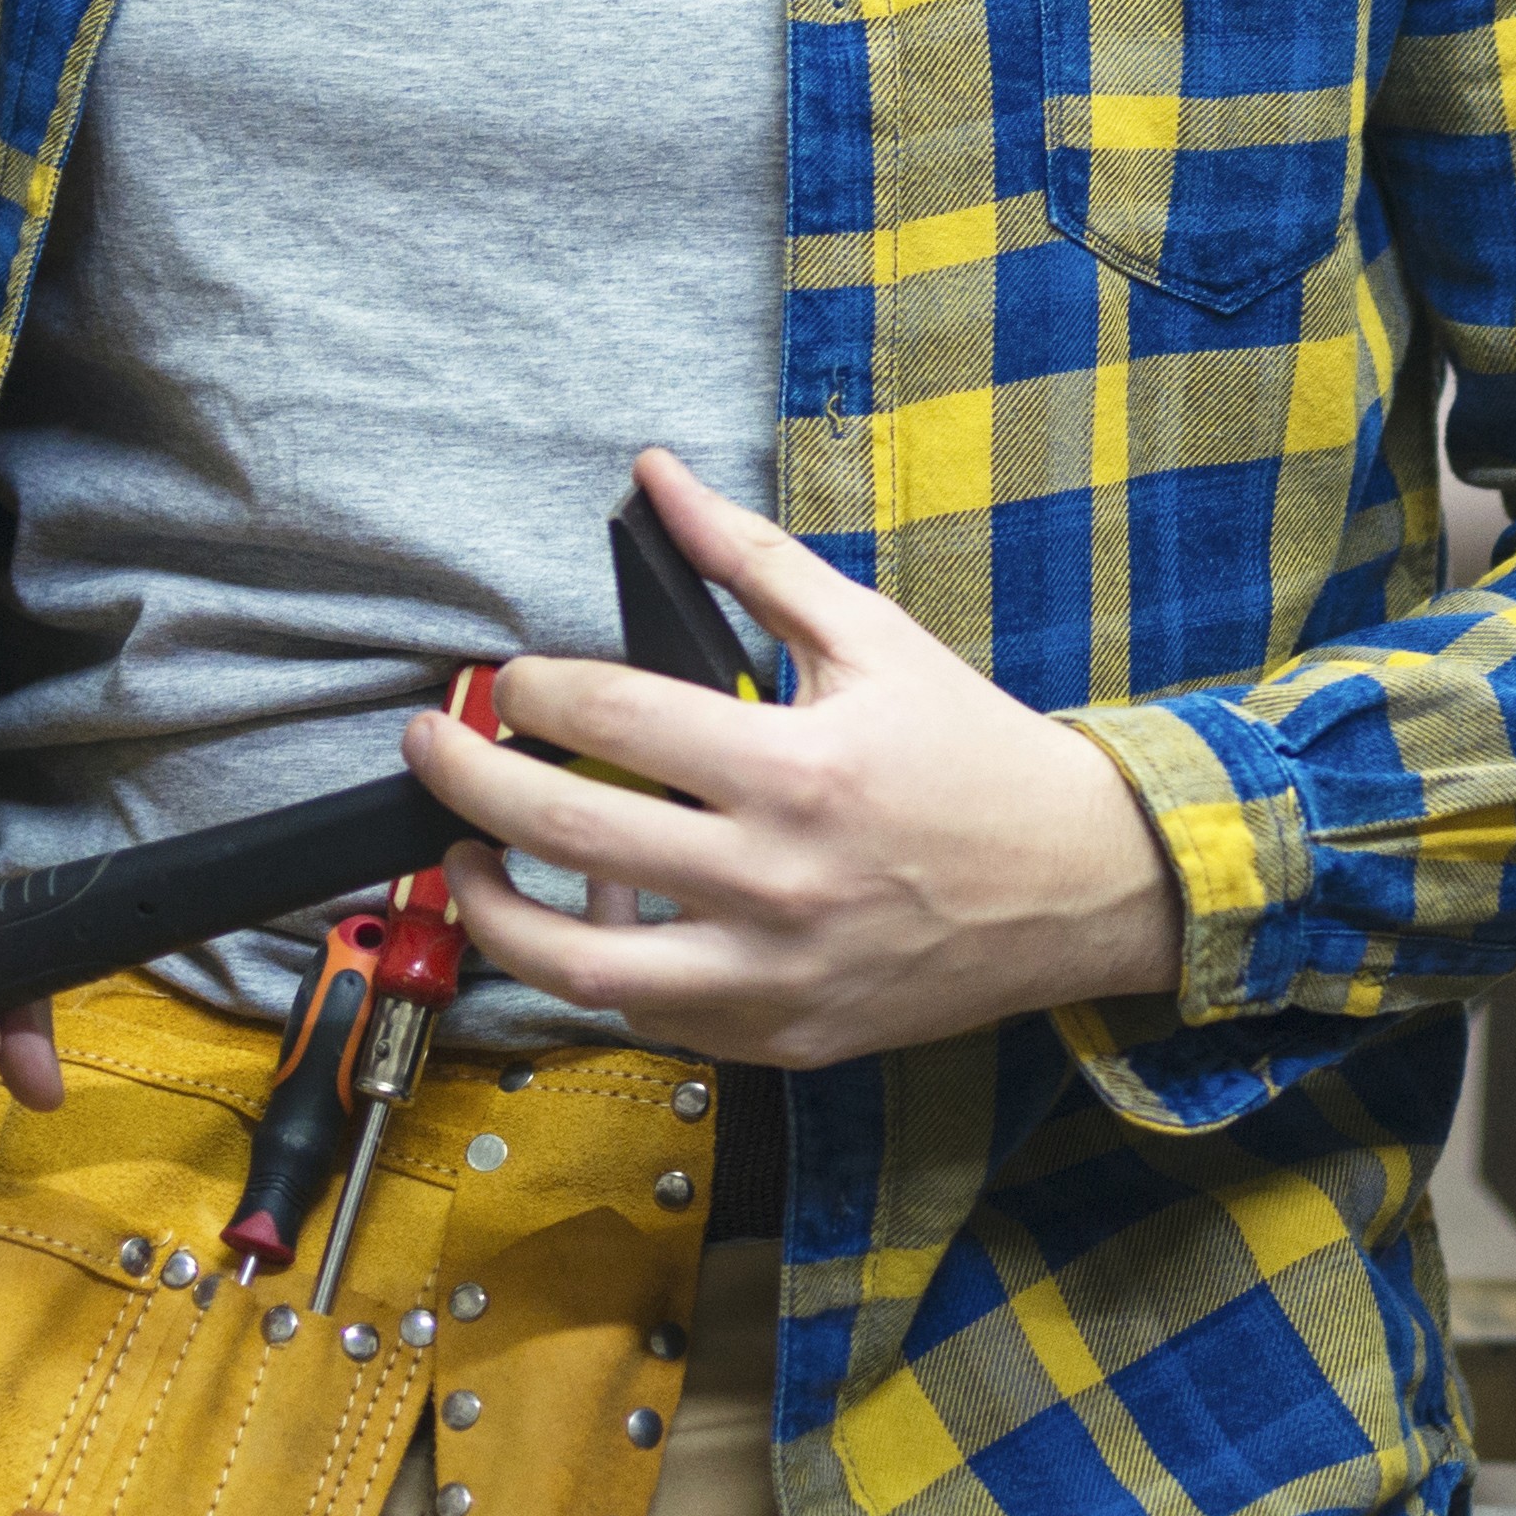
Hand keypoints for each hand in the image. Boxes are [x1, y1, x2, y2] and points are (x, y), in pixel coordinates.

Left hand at [404, 446, 1188, 1071]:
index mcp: (798, 769)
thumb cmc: (973, 757)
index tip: (506, 679)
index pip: (612, 720)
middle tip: (433, 748)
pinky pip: (650, 1017)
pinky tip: (583, 917)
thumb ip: (750, 559)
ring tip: (468, 859)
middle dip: (468, 780)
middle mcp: (779, 881)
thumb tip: (657, 478)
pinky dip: (595, 972)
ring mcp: (776, 975)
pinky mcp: (782, 1036)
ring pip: (582, 967)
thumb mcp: (871, 635)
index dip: (531, 690)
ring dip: (496, 910)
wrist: (1082, 885)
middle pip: (566, 835)